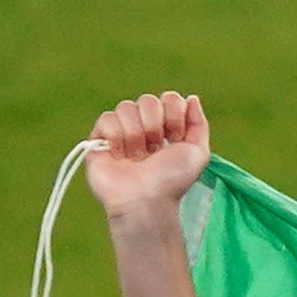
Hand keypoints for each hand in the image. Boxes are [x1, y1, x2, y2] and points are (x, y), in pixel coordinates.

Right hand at [82, 90, 216, 222]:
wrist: (146, 198)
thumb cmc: (172, 179)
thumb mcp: (197, 152)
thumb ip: (198, 124)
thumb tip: (191, 98)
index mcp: (166, 127)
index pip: (169, 98)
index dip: (174, 114)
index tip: (175, 137)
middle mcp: (142, 127)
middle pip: (147, 100)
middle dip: (155, 124)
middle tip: (155, 148)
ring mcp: (120, 132)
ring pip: (126, 107)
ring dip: (137, 133)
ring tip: (138, 155)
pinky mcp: (98, 139)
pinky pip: (107, 118)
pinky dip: (117, 136)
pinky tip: (121, 155)